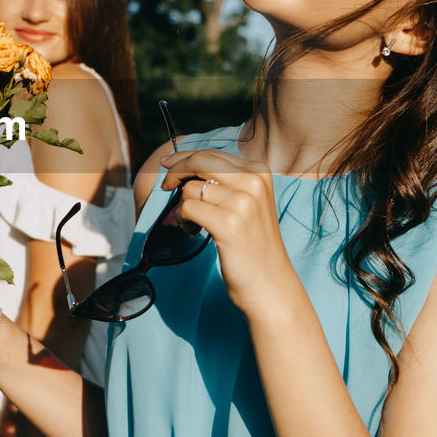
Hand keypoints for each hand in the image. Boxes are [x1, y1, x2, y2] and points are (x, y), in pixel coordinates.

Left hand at [160, 149, 291, 313]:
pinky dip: (182, 218)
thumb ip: (225, 180)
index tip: (166, 163)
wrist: (270, 283)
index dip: (184, 158)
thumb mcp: (248, 202)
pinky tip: (192, 230)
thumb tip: (183, 162)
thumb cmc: (252, 243)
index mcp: (259, 171)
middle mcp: (253, 181)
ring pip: (191, 188)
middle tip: (166, 187)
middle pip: (199, 161)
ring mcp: (243, 202)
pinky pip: (188, 207)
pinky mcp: (229, 223)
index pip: (211, 154)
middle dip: (175, 171)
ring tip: (193, 223)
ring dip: (183, 205)